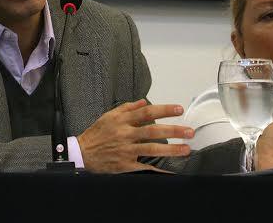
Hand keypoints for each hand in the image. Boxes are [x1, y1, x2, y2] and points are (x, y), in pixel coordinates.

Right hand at [77, 99, 194, 172]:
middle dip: (173, 131)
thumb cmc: (96, 134)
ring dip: (171, 150)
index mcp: (122, 120)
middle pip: (153, 131)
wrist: (82, 153)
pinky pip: (145, 167)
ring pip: (151, 149)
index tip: (179, 109)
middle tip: (189, 131)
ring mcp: (126, 150)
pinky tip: (170, 170)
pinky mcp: (125, 164)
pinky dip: (158, 169)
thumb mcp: (108, 116)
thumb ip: (127, 108)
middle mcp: (125, 134)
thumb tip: (143, 102)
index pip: (147, 112)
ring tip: (186, 149)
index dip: (164, 110)